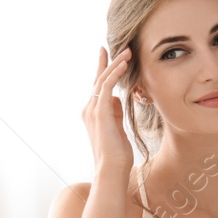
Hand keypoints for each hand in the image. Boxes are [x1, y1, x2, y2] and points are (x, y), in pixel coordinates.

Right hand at [85, 45, 134, 176]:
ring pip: (102, 80)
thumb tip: (116, 98)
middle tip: (121, 48)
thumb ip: (114, 112)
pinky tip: (124, 65)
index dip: (104, 70)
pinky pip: (106, 87)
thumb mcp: (116, 128)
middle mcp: (89, 109)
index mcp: (93, 113)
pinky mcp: (99, 113)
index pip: (98, 87)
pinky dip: (114, 74)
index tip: (110, 55)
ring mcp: (92, 111)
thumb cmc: (116, 154)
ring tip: (128, 53)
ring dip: (115, 64)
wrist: (111, 170)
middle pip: (98, 79)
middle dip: (108, 62)